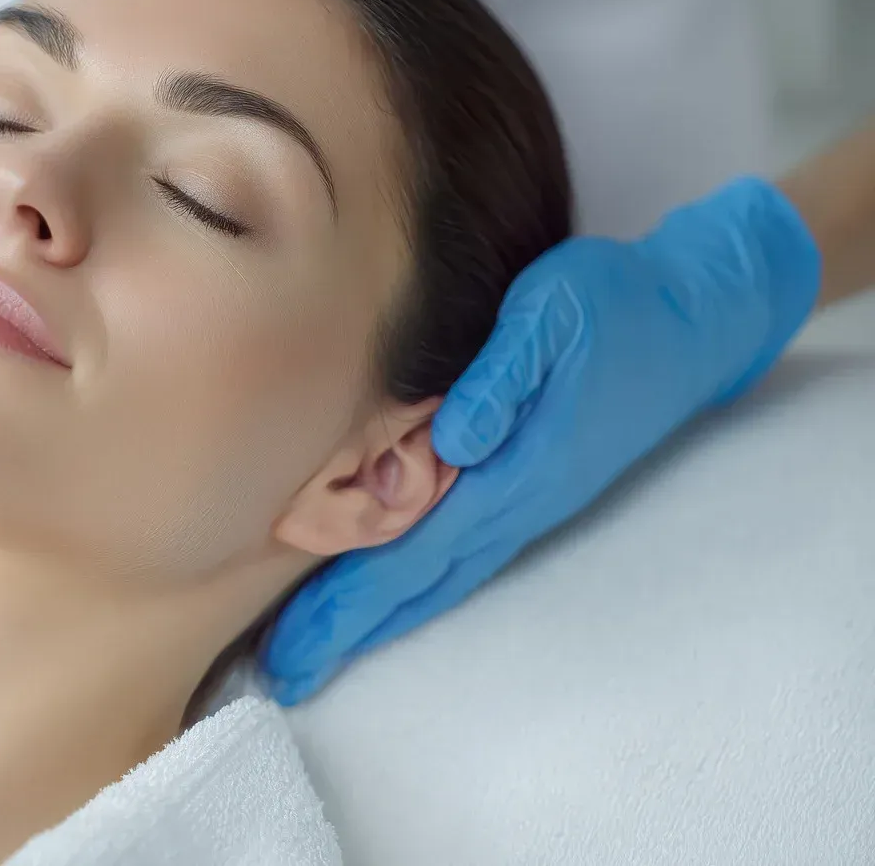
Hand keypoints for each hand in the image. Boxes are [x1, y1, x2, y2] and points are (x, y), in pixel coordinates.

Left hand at [263, 178, 821, 702]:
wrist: (693, 321)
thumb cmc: (612, 307)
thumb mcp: (553, 317)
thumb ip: (502, 376)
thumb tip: (452, 439)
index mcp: (512, 470)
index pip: (413, 551)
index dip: (352, 599)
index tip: (298, 644)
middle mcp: (516, 502)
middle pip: (418, 579)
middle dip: (348, 625)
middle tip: (286, 672)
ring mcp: (526, 502)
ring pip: (439, 573)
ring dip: (376, 613)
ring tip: (317, 647)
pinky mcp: (530, 487)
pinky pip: (458, 551)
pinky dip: (413, 582)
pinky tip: (386, 596)